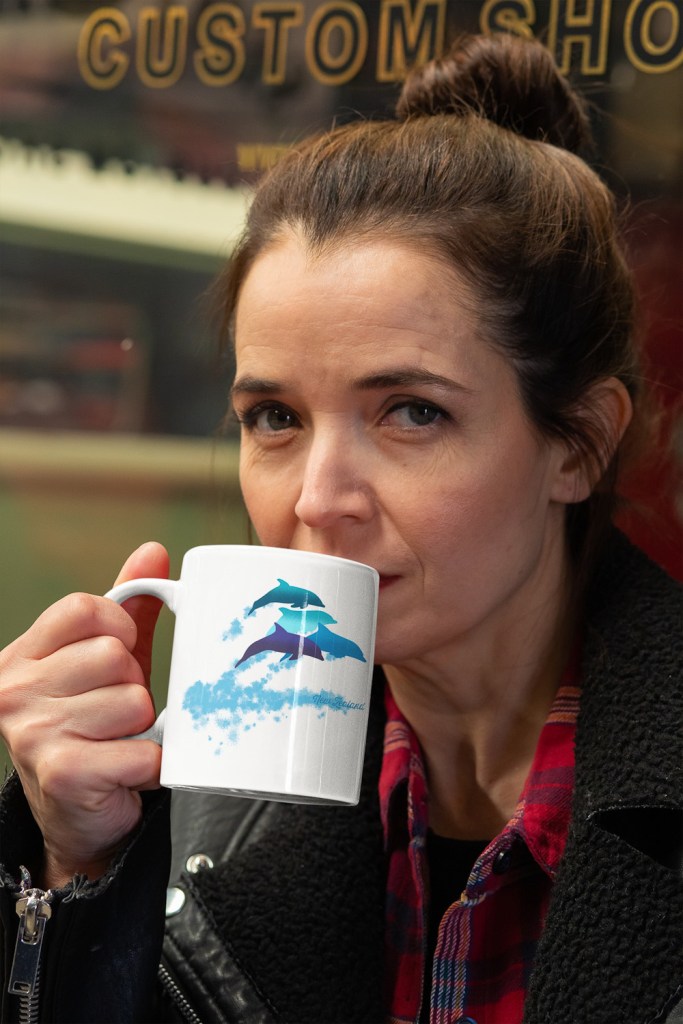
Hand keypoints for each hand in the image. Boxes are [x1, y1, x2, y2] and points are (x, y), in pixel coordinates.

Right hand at [0, 542, 169, 887]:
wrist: (75, 817)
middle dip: (133, 685)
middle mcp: (15, 691)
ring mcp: (34, 732)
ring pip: (134, 701)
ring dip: (144, 728)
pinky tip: (127, 771)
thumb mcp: (102, 663)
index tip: (121, 653)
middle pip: (113, 655)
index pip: (84, 608)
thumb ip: (127, 608)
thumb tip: (154, 551)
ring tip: (121, 742)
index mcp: (22, 656)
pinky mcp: (64, 773)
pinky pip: (143, 750)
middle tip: (117, 714)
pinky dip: (151, 763)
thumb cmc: (92, 728)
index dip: (118, 627)